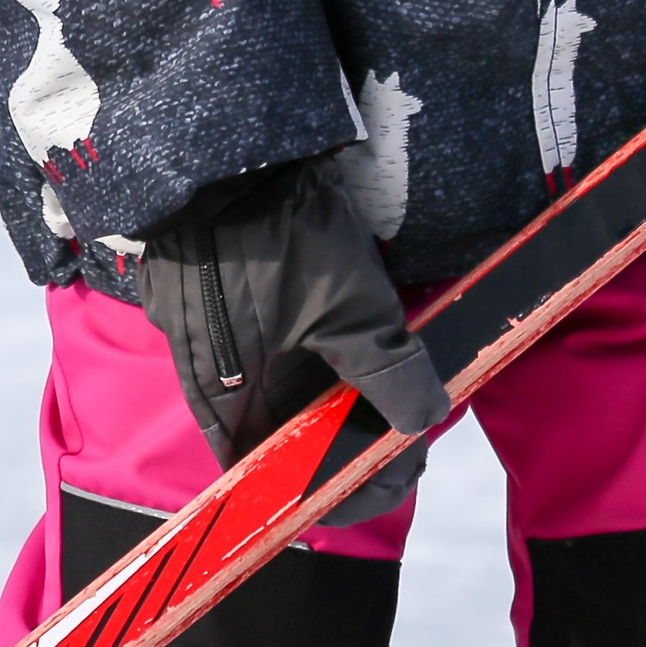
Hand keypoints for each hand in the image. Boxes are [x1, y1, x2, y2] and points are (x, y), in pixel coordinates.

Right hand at [137, 156, 451, 524]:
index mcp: (232, 408)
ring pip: (289, 404)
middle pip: (291, 447)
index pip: (283, 485)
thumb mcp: (348, 308)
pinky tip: (361, 349)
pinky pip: (281, 363)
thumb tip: (424, 419)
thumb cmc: (275, 239)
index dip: (343, 491)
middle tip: (414, 426)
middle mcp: (221, 393)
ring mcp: (224, 353)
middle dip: (354, 446)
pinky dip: (323, 369)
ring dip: (343, 407)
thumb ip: (386, 370)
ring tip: (399, 388)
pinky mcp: (232, 316)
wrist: (222, 156)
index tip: (397, 474)